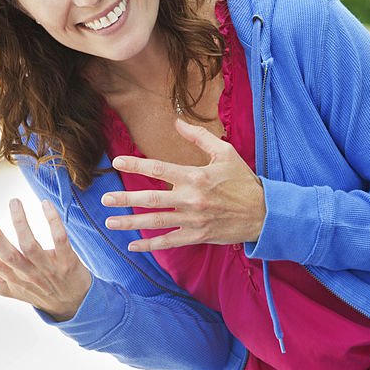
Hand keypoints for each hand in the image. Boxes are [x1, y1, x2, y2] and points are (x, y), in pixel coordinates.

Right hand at [0, 198, 91, 321]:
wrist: (75, 304)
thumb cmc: (36, 291)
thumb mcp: (7, 287)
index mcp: (11, 279)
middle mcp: (28, 275)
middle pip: (9, 256)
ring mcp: (49, 269)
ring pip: (32, 246)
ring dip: (22, 224)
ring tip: (13, 202)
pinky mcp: (68, 262)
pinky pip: (60, 240)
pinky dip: (53, 222)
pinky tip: (45, 204)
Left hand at [102, 118, 265, 251]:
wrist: (264, 213)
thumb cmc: (243, 181)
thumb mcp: (225, 153)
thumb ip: (199, 137)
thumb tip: (177, 123)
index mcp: (195, 176)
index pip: (159, 168)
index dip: (135, 164)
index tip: (116, 161)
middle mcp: (191, 199)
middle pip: (151, 198)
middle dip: (125, 199)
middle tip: (105, 200)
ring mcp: (193, 220)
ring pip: (155, 222)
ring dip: (131, 223)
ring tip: (110, 222)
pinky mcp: (198, 236)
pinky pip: (169, 242)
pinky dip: (150, 245)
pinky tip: (133, 246)